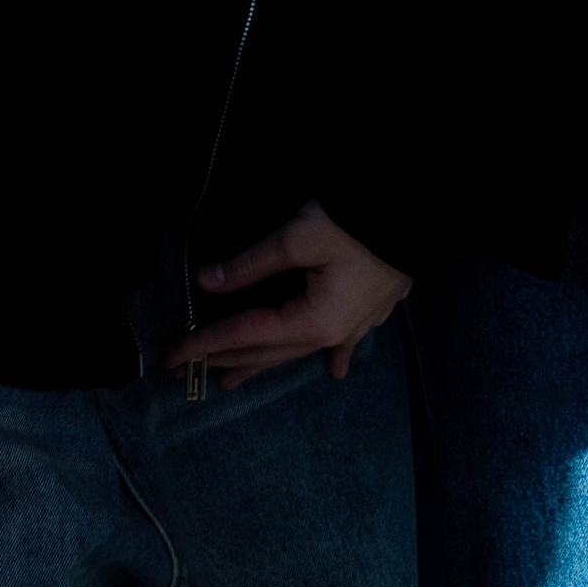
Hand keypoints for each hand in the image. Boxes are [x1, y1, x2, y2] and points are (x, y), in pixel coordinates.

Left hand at [165, 203, 410, 390]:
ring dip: (264, 362)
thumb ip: (251, 264)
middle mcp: (333, 333)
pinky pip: (343, 342)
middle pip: (269, 351)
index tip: (172, 357)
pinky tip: (332, 369)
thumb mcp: (298, 236)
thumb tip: (208, 281)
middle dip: (226, 358)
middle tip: (187, 371)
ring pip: (298, 350)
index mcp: (314, 321)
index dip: (206, 344)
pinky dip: (332, 355)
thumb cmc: (357, 221)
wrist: (415, 209)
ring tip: (234, 377)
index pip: (246, 335)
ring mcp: (356, 324)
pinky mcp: (371, 308)